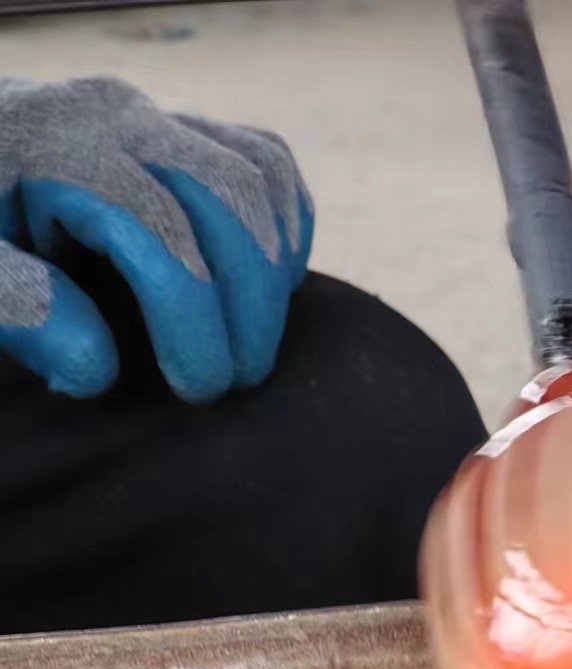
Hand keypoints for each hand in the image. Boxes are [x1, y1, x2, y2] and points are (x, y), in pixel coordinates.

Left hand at [0, 76, 313, 400]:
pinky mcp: (188, 126)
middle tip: (238, 379)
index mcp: (53, 147)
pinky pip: (268, 163)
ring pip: (258, 175)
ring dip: (273, 270)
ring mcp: (157, 116)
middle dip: (250, 300)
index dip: (192, 318)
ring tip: (251, 340)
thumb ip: (18, 308)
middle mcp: (114, 117)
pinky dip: (283, 228)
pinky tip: (261, 287)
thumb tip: (97, 364)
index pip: (155, 228)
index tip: (198, 388)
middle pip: (227, 194)